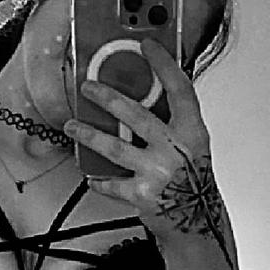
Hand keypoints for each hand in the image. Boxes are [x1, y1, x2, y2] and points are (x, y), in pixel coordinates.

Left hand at [64, 38, 232, 266]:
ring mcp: (158, 171)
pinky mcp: (142, 194)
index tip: (147, 45)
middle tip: (88, 88)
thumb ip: (171, 122)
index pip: (180, 89)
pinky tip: (91, 174)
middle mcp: (176, 149)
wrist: (197, 223)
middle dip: (107, 98)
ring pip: (115, 146)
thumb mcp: (192, 146)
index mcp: (192, 132)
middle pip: (136, 115)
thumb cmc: (192, 182)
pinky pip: (112, 182)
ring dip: (89, 134)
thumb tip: (143, 93)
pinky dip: (100, 179)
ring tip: (72, 126)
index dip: (164, 64)